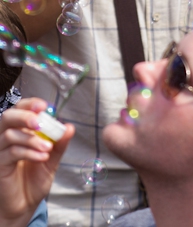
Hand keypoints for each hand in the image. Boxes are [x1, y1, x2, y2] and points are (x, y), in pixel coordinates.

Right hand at [0, 98, 74, 226]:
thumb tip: (69, 127)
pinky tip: (42, 156)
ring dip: (32, 139)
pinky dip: (29, 152)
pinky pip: (11, 153)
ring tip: (48, 148)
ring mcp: (0, 152)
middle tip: (41, 123)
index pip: (20, 110)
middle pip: (8, 117)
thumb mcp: (52, 159)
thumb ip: (59, 144)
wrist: (24, 205)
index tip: (44, 106)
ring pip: (9, 135)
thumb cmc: (34, 180)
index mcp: (20, 132)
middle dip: (25, 116)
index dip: (30, 104)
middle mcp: (6, 139)